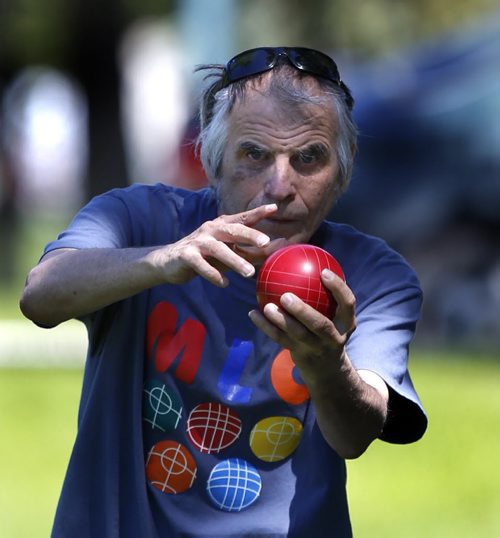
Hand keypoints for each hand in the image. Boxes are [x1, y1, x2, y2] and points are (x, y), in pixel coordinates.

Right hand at [151, 204, 284, 286]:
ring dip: (234, 260)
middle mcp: (211, 230)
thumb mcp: (231, 253)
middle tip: (265, 242)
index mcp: (223, 226)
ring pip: (218, 249)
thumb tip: (279, 247)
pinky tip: (225, 283)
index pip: (243, 218)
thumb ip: (253, 252)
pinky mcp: (186, 256)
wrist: (170, 262)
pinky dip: (213, 274)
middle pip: (232, 230)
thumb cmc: (207, 257)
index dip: (257, 212)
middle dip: (249, 235)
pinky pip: (201, 264)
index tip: (274, 208)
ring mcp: (198, 242)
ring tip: (249, 273)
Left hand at [248, 268, 356, 373]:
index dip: (338, 288)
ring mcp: (317, 349)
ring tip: (267, 307)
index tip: (324, 271)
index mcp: (346, 323)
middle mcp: (334, 337)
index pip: (347, 303)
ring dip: (281, 321)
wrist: (327, 369)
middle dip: (303, 311)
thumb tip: (303, 258)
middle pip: (320, 325)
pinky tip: (252, 313)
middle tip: (285, 296)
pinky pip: (281, 340)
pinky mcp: (301, 355)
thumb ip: (323, 293)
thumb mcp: (332, 314)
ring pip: (298, 335)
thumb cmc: (327, 329)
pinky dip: (266, 326)